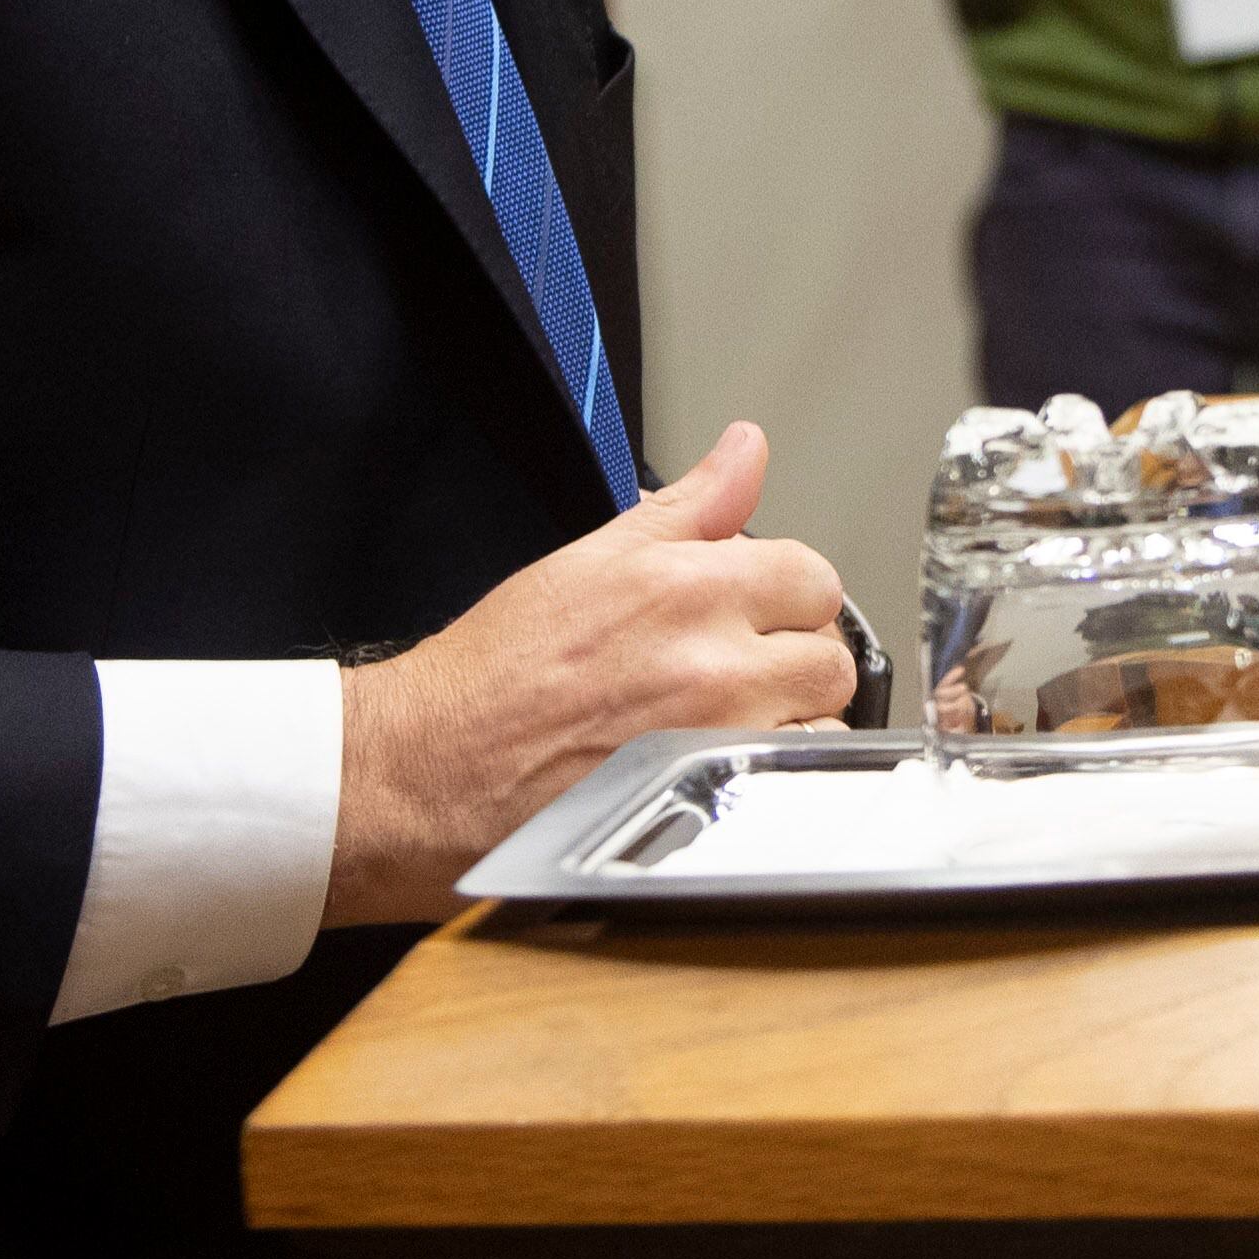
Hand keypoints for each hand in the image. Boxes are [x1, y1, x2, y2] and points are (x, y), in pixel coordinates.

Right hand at [322, 422, 853, 922]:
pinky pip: (792, 787)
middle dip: (795, 657)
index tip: (758, 613)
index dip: (786, 594)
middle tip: (743, 671)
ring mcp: (716, 739)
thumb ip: (690, 507)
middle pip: (829, 652)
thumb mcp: (590, 560)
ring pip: (823, 722)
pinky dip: (774, 780)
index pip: (811, 575)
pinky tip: (723, 771)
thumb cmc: (491, 676)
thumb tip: (746, 450)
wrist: (429, 770)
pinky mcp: (710, 808)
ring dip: (793, 722)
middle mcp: (711, 662)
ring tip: (730, 724)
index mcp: (684, 586)